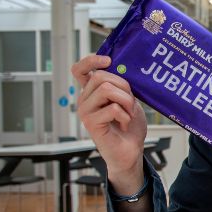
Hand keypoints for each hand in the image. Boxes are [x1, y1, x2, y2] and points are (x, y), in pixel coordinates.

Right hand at [71, 55, 146, 194]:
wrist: (131, 151)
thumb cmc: (129, 126)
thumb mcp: (128, 100)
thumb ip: (121, 86)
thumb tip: (122, 69)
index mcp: (92, 92)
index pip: (80, 69)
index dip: (91, 60)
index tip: (108, 61)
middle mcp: (84, 100)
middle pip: (100, 77)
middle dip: (123, 87)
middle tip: (130, 103)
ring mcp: (85, 111)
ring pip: (106, 89)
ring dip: (125, 101)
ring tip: (128, 114)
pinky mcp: (91, 123)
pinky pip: (112, 108)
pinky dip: (125, 116)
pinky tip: (124, 125)